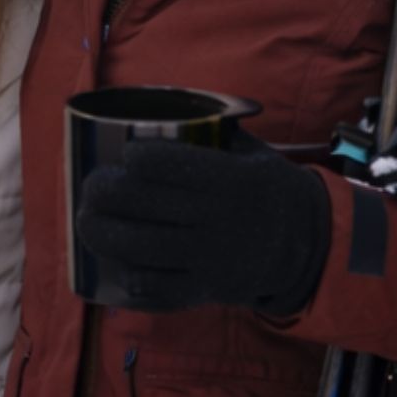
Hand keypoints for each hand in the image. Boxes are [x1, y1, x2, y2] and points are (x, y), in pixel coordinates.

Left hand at [76, 133, 330, 318]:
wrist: (310, 246)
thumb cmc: (266, 189)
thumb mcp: (252, 153)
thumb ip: (213, 132)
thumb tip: (160, 106)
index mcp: (230, 179)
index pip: (167, 165)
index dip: (138, 158)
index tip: (126, 155)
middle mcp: (219, 219)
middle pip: (144, 205)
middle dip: (104, 193)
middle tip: (90, 187)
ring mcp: (212, 259)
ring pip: (142, 248)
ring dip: (103, 234)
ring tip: (86, 222)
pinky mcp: (207, 290)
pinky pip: (160, 290)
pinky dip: (131, 279)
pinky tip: (115, 265)